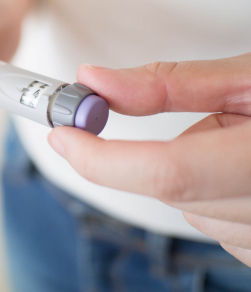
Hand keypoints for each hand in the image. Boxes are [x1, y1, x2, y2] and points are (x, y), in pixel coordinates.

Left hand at [48, 54, 250, 266]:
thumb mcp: (247, 77)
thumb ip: (167, 83)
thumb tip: (95, 82)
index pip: (166, 173)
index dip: (101, 157)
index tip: (64, 134)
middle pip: (172, 191)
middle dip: (160, 155)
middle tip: (189, 118)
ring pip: (187, 207)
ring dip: (189, 170)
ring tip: (238, 141)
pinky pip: (210, 220)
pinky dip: (206, 189)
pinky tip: (241, 168)